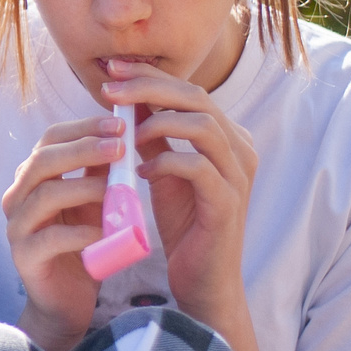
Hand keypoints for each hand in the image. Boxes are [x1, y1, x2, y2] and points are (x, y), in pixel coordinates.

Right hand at [0, 112, 128, 350]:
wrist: (66, 302)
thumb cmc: (82, 246)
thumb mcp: (94, 203)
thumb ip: (101, 173)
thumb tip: (125, 133)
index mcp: (32, 178)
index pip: (50, 139)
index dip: (84, 127)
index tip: (120, 123)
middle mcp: (17, 197)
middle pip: (42, 161)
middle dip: (83, 149)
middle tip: (119, 145)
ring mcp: (16, 227)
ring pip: (44, 194)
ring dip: (83, 187)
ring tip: (116, 187)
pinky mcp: (24, 257)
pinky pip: (50, 238)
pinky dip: (80, 232)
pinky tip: (105, 231)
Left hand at [96, 59, 257, 325]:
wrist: (204, 280)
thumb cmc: (184, 225)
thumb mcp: (165, 171)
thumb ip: (154, 136)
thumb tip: (126, 98)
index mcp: (228, 137)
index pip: (190, 90)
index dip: (150, 76)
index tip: (112, 70)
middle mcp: (240, 149)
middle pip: (197, 97)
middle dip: (149, 87)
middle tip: (110, 89)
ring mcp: (238, 176)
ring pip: (201, 125)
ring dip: (157, 121)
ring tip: (125, 133)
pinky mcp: (227, 203)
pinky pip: (197, 167)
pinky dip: (165, 161)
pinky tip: (140, 171)